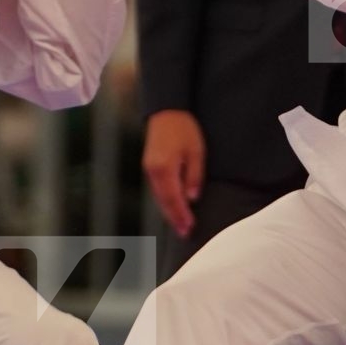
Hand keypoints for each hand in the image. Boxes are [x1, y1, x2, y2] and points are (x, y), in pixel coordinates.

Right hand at [142, 109, 204, 237]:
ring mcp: (149, 169)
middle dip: (174, 218)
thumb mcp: (196, 152)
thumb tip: (192, 198)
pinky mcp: (149, 166)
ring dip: (169, 212)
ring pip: (159, 197)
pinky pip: (157, 189)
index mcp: (165, 169)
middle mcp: (153, 172)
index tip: (189, 228)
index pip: (174, 199)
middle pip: (163, 201)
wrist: (166, 110)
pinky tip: (172, 207)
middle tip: (184, 233)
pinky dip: (164, 201)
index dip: (181, 215)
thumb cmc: (184, 129)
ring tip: (180, 225)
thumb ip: (194, 176)